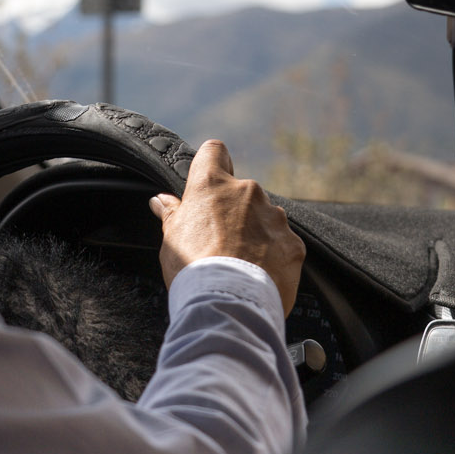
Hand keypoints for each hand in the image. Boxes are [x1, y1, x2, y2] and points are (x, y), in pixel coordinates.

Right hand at [148, 140, 305, 315]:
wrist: (230, 302)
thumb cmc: (194, 268)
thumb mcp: (172, 239)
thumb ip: (171, 214)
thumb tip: (161, 200)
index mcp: (212, 185)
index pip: (214, 151)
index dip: (211, 163)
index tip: (209, 178)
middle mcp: (247, 192)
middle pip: (241, 192)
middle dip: (234, 212)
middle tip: (220, 241)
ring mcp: (274, 216)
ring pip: (264, 217)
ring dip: (255, 233)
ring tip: (241, 263)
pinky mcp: (293, 242)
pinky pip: (283, 243)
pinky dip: (274, 255)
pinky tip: (259, 274)